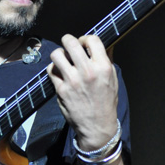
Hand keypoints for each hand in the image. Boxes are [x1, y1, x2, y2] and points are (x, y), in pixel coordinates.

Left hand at [47, 34, 118, 151]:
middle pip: (70, 42)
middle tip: (69, 45)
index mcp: (103, 67)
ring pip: (57, 54)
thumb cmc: (106, 102)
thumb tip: (100, 46)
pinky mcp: (61, 89)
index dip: (86, 38)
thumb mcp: (113, 80)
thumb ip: (106, 61)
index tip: (84, 43)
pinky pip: (51, 70)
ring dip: (59, 54)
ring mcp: (72, 80)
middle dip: (68, 40)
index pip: (92, 39)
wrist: (97, 125)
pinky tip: (60, 72)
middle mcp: (88, 71)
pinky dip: (54, 69)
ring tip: (63, 59)